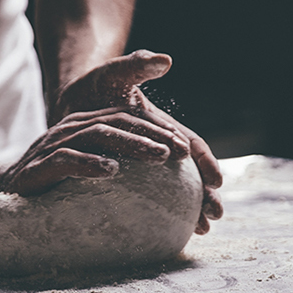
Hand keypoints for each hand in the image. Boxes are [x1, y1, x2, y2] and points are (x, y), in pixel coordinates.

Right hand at [0, 105, 189, 194]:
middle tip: (180, 152)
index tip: (186, 150)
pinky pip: (66, 159)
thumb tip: (159, 195)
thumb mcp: (85, 174)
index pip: (126, 121)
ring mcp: (53, 145)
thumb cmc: (50, 187)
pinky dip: (90, 163)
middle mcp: (70, 129)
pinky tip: (112, 171)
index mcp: (85, 127)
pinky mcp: (38, 166)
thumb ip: (114, 170)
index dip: (157, 130)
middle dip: (152, 135)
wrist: (0, 192)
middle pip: (118, 123)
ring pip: (98, 135)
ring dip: (131, 144)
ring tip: (158, 156)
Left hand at [52, 50, 223, 233]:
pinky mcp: (133, 174)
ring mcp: (149, 162)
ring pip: (177, 189)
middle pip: (192, 172)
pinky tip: (172, 232)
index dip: (206, 161)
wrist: (76, 100)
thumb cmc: (97, 86)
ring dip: (192, 209)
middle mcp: (162, 145)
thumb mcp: (116, 73)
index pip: (191, 143)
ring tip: (202, 230)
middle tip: (216, 214)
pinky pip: (153, 196)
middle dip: (207, 193)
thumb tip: (164, 60)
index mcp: (163, 124)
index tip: (216, 179)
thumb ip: (138, 65)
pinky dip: (165, 212)